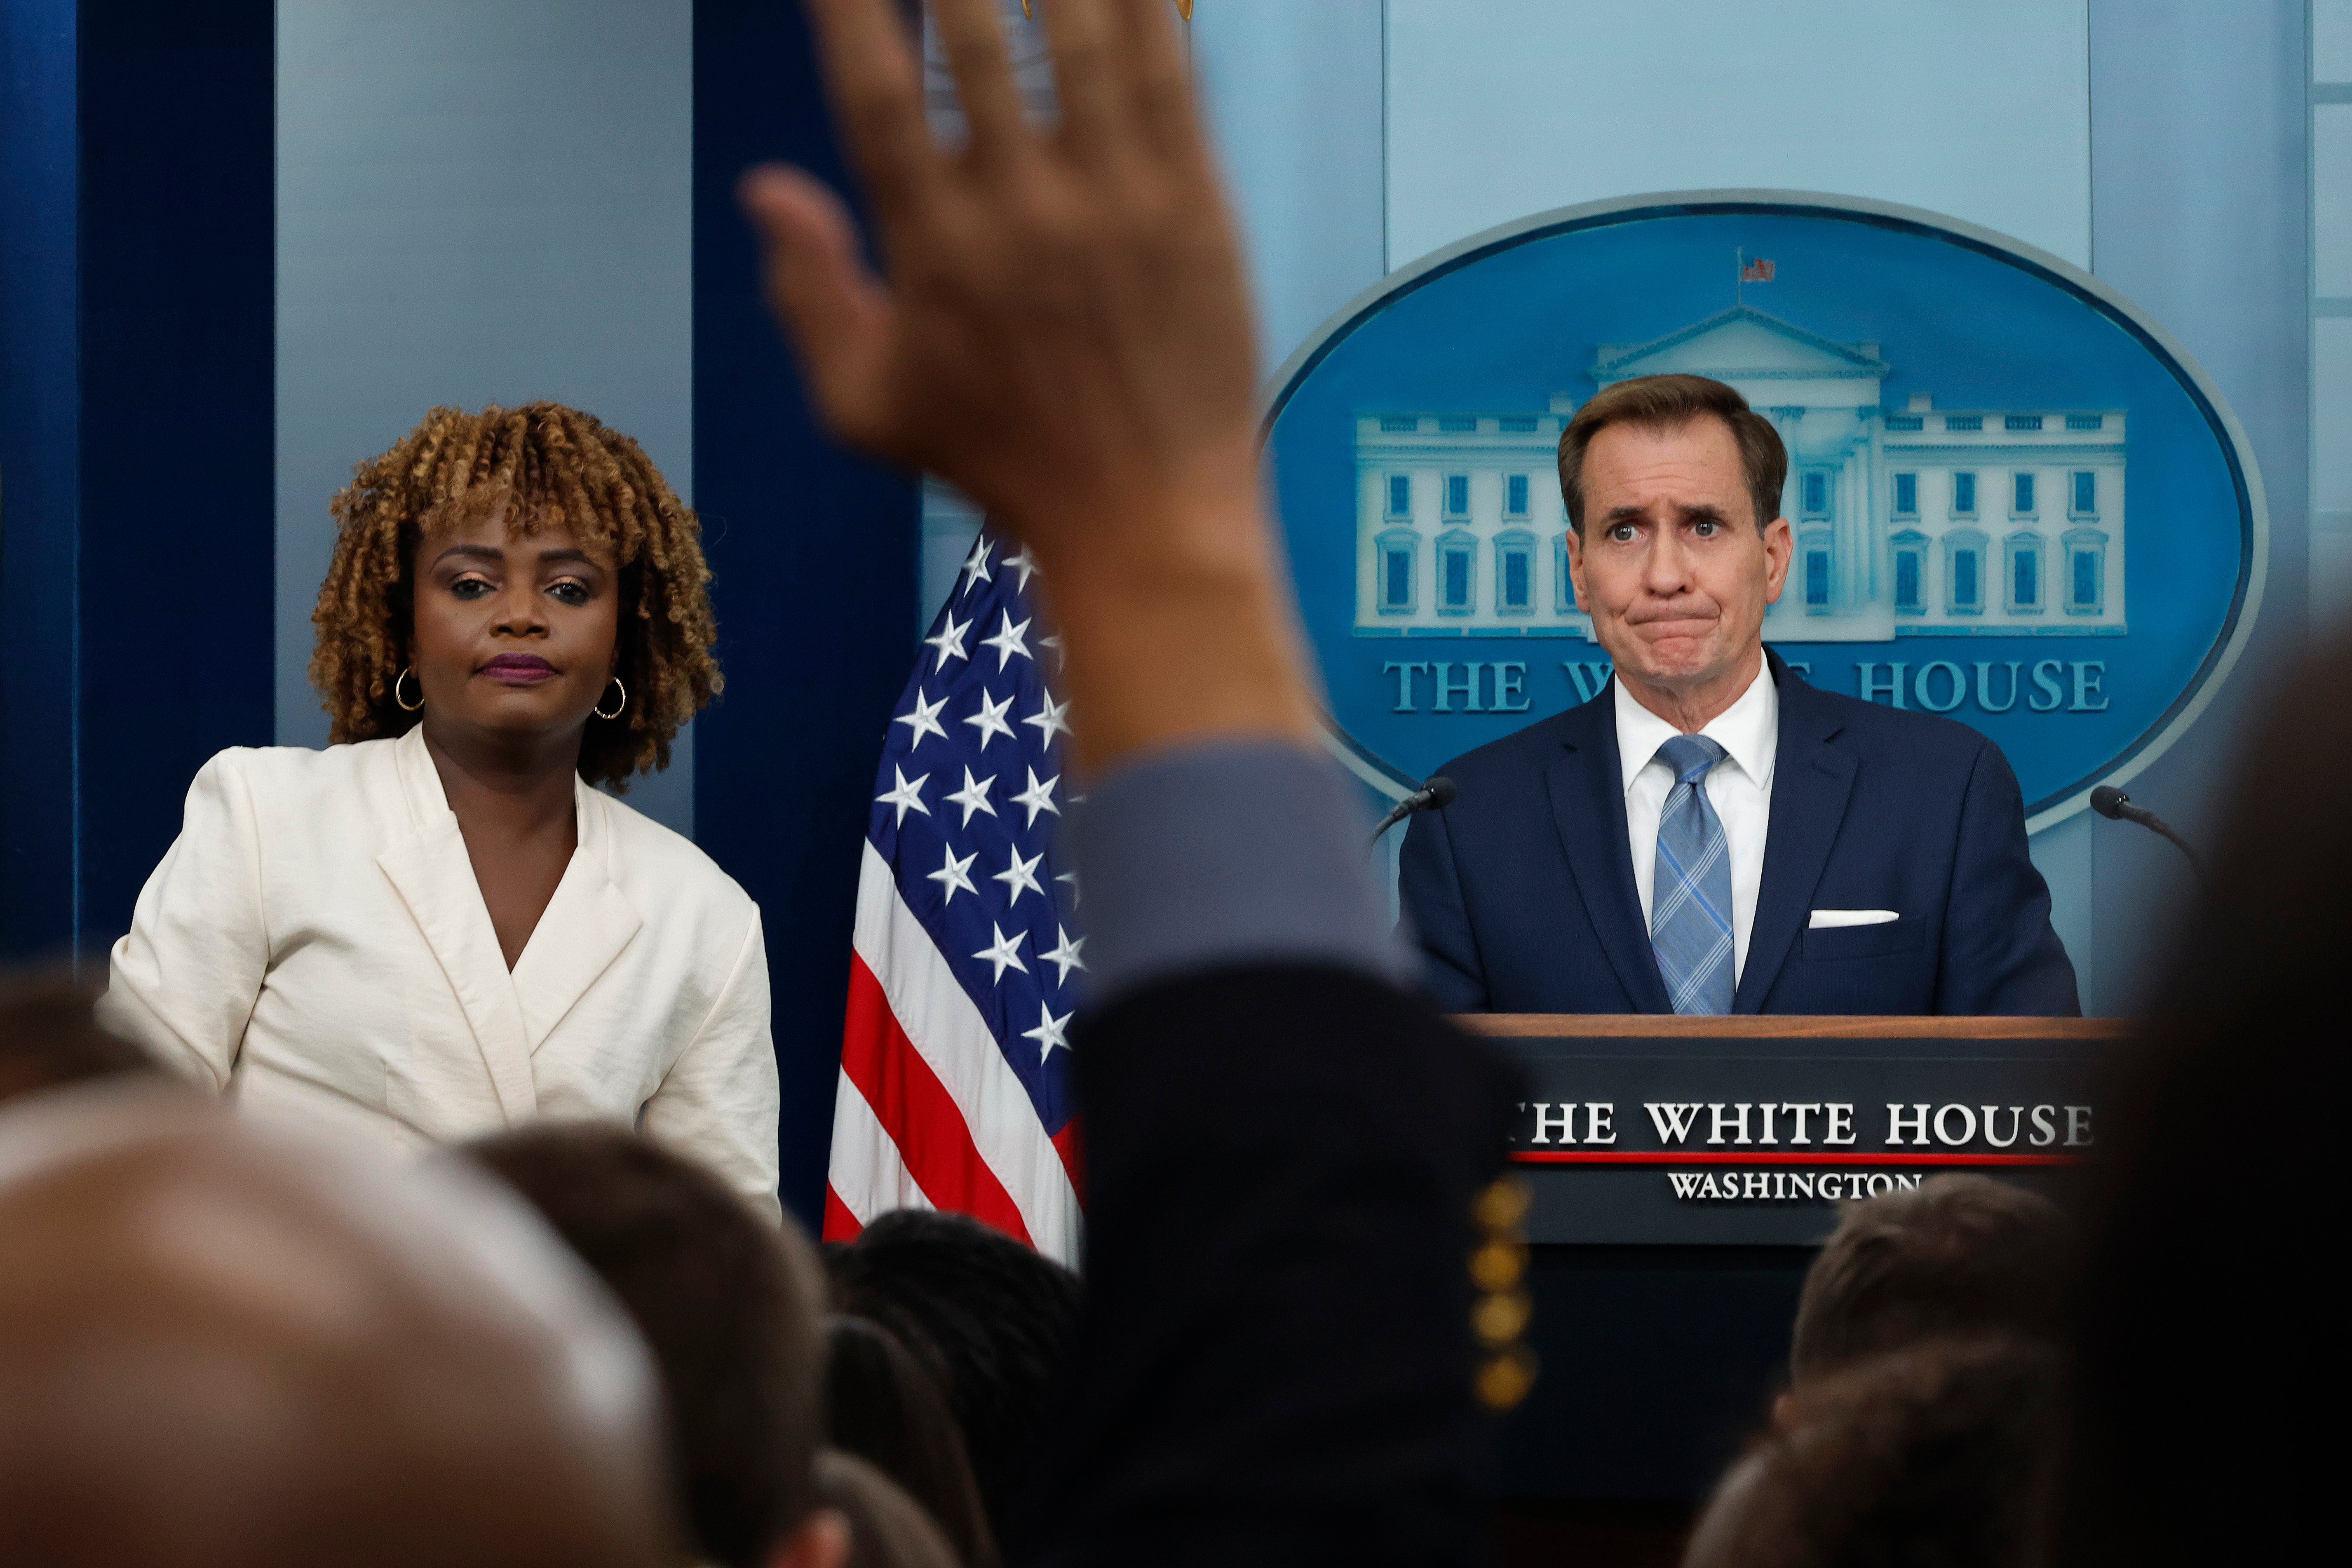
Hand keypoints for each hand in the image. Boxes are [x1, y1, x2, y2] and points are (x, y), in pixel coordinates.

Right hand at [741, 0, 1318, 767]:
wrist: (1145, 521)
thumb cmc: (998, 464)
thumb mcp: (866, 407)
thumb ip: (807, 294)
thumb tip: (763, 187)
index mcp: (934, 249)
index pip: (875, 92)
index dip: (851, 7)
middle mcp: (1020, 210)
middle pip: (976, 36)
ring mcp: (1115, 202)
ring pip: (1078, 32)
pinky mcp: (1195, 205)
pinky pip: (1166, 71)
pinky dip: (1142, 2)